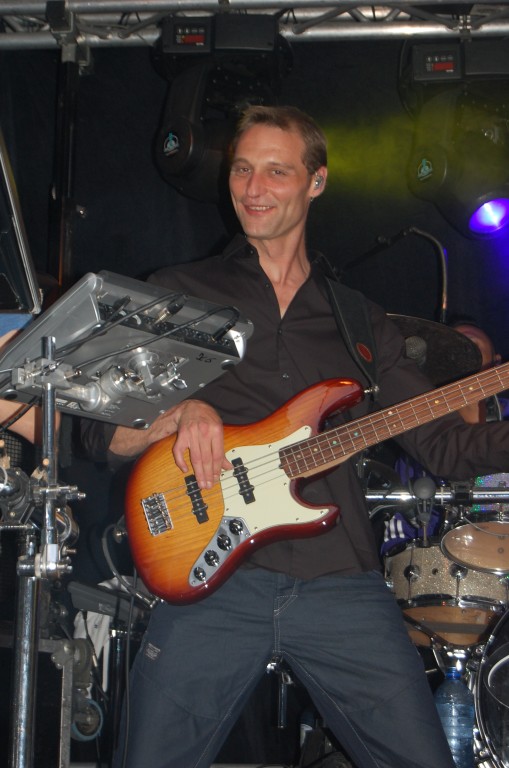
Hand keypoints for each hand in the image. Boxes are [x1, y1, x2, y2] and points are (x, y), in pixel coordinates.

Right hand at [109, 399, 230, 488]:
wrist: (192, 406)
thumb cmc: (207, 418)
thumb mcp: (218, 430)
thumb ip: (222, 449)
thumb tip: (227, 467)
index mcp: (216, 431)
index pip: (217, 454)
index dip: (217, 469)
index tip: (216, 479)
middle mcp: (204, 432)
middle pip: (207, 458)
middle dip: (208, 474)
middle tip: (208, 486)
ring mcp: (192, 434)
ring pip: (195, 457)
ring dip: (198, 472)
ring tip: (201, 483)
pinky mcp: (181, 435)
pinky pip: (179, 451)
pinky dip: (181, 462)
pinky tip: (185, 470)